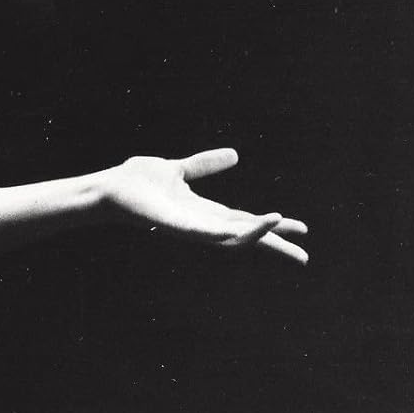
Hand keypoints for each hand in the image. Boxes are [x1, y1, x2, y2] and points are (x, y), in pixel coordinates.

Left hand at [102, 148, 308, 264]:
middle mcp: (200, 224)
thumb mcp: (180, 170)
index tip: (302, 229)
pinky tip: (248, 228)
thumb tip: (235, 155)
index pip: (245, 221)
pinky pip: (207, 234)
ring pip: (230, 239)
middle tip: (304, 257)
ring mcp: (189, 229)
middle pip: (245, 238)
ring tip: (280, 222)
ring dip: (256, 234)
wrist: (108, 188)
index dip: (272, 226)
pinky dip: (228, 232)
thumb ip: (205, 165)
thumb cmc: (138, 182)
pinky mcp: (176, 227)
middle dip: (274, 246)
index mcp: (204, 212)